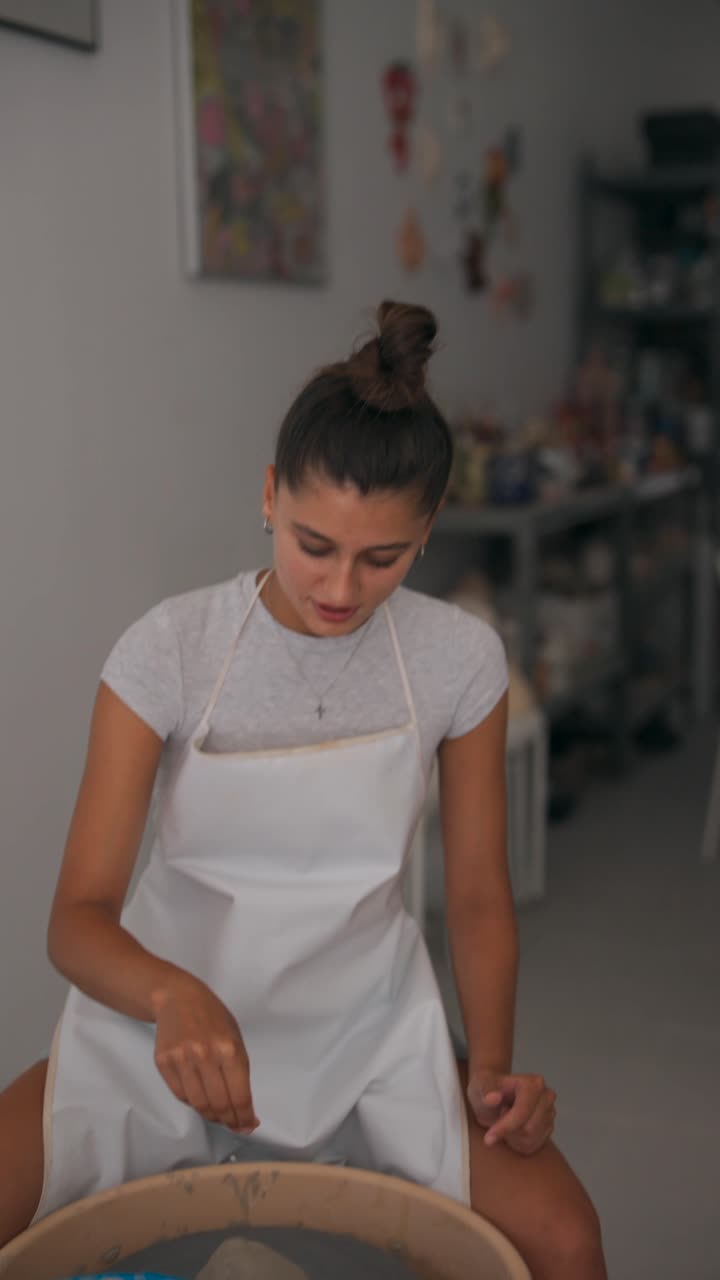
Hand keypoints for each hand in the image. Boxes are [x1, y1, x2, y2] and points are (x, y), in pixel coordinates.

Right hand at [152, 976, 258, 1134]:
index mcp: (229, 1048)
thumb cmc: (213, 1017)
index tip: (248, 1125)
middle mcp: (205, 1055)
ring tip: (219, 1115)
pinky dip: (193, 1102)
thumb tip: (244, 1106)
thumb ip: (239, 1070)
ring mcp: (181, 1059)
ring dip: (211, 1115)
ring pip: (198, 1103)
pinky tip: (201, 1099)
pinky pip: (180, 1094)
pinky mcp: (164, 1062)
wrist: (178, 998)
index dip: (244, 1117)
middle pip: (219, 1104)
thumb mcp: (235, 1037)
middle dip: (229, 1120)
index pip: (239, 1095)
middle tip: (235, 1124)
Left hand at [467, 1067, 555, 1154]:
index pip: (522, 1112)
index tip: (488, 1138)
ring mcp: (550, 1112)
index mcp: (532, 1083)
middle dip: (509, 1132)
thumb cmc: (486, 1089)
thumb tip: (494, 1098)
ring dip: (512, 1138)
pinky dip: (519, 1144)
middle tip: (495, 1124)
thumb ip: (485, 1091)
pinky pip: (534, 1146)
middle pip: (529, 1129)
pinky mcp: (548, 1126)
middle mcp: (546, 1096)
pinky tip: (511, 1131)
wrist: (494, 1095)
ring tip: (503, 1125)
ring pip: (531, 1140)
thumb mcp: (479, 1087)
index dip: (505, 1126)